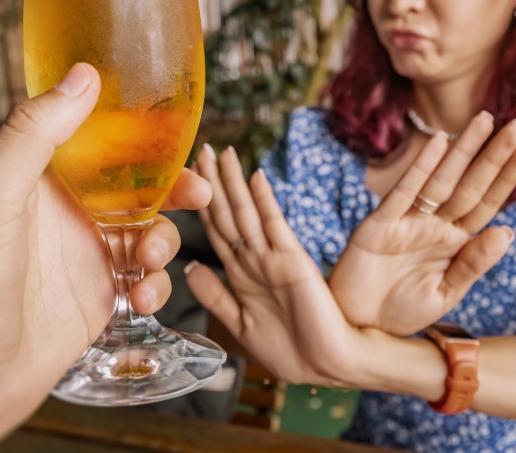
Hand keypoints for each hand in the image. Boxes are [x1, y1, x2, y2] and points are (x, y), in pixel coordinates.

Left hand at [0, 64, 211, 449]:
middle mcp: (61, 213)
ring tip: (149, 261)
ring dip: (163, 241)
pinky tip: (141, 298)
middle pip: (134, 184)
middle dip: (172, 188)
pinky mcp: (92, 303)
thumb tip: (83, 75)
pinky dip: (154, 286)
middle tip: (198, 195)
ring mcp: (78, 259)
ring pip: (145, 232)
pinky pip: (141, 282)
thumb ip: (34, 134)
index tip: (177, 134)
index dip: (142, 133)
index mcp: (36, 177)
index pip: (99, 138)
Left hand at [185, 145, 365, 386]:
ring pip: (247, 213)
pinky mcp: (294, 262)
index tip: (187, 176)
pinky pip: (275, 226)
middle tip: (202, 148)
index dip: (201, 203)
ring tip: (223, 153)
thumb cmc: (290, 350)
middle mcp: (256, 260)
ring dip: (233, 183)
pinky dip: (265, 202)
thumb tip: (189, 267)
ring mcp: (274, 258)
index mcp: (241, 274)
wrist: (328, 366)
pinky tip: (256, 177)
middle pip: (228, 213)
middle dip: (213, 182)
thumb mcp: (241, 323)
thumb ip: (216, 296)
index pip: (216, 230)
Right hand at [331, 112, 515, 334]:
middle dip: (493, 155)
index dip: (507, 176)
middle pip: (470, 185)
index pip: (487, 203)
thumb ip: (474, 264)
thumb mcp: (444, 294)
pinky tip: (438, 144)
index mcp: (454, 242)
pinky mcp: (379, 224)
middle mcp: (434, 226)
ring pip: (441, 180)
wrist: (357, 327)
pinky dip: (420, 168)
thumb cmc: (400, 313)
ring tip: (485, 120)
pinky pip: (404, 192)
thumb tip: (508, 231)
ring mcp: (407, 222)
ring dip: (463, 150)